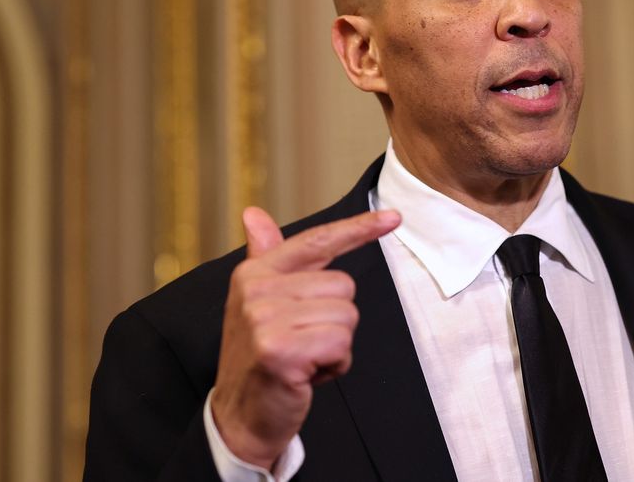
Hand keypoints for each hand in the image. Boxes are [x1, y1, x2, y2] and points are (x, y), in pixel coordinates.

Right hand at [210, 206, 400, 468]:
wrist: (239, 418)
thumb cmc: (260, 358)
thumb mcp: (259, 304)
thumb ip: (266, 258)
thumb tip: (254, 214)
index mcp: (254, 273)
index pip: (316, 241)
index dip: (358, 228)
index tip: (393, 217)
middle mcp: (256, 291)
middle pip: (343, 286)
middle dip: (335, 321)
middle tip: (302, 343)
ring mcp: (265, 320)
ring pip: (346, 316)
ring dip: (336, 346)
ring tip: (304, 359)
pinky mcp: (280, 350)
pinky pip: (341, 344)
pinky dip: (335, 365)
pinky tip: (307, 376)